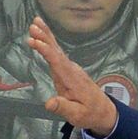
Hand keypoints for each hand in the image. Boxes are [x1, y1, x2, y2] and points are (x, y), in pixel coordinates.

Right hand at [28, 15, 117, 134]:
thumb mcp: (77, 115)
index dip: (45, 50)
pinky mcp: (69, 69)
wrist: (103, 111)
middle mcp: (72, 71)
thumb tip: (49, 103)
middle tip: (34, 25)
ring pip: (57, 49)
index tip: (34, 41)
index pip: (57, 62)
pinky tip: (44, 35)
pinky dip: (50, 42)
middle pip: (57, 51)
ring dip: (47, 36)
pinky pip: (58, 52)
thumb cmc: (90, 113)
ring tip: (36, 22)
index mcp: (72, 80)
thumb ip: (63, 107)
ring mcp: (71, 68)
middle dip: (45, 37)